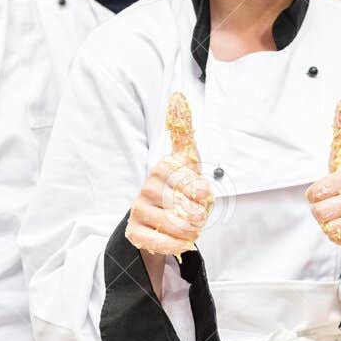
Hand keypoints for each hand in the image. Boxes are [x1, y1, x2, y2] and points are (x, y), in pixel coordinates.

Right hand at [126, 93, 212, 257]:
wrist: (160, 222)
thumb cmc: (178, 189)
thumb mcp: (186, 160)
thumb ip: (183, 132)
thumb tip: (178, 96)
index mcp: (161, 169)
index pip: (179, 175)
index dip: (195, 186)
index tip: (205, 194)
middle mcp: (146, 188)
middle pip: (176, 201)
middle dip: (195, 212)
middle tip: (198, 215)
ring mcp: (138, 210)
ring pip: (168, 222)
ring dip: (187, 229)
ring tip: (192, 228)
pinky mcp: (135, 232)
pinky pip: (156, 241)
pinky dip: (174, 244)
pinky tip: (183, 242)